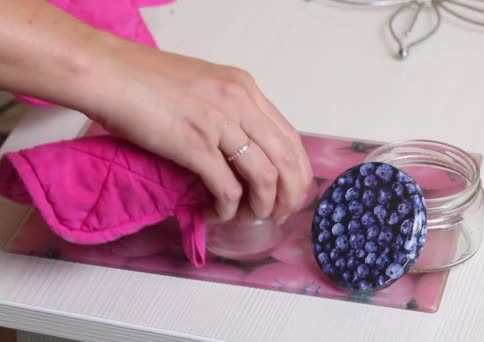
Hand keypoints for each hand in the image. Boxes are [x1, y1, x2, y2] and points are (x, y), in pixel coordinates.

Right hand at [88, 39, 312, 221]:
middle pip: (286, 160)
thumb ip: (229, 110)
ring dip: (262, 206)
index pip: (290, 137)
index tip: (290, 192)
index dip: (296, 172)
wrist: (107, 72)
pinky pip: (227, 188)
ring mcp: (219, 124)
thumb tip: (241, 149)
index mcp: (245, 88)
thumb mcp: (204, 85)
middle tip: (279, 214)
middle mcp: (240, 103)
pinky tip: (217, 214)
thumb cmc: (145, 78)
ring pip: (264, 178)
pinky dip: (228, 209)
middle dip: (289, 195)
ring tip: (250, 217)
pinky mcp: (194, 145)